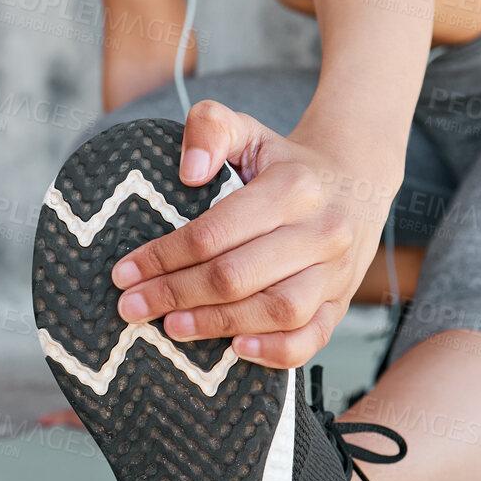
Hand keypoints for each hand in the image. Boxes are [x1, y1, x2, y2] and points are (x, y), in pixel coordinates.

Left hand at [109, 98, 398, 368]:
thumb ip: (210, 128)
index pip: (216, 232)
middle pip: (238, 276)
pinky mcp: (341, 302)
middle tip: (132, 306)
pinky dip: (275, 352)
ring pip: (276, 311)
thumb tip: (189, 172)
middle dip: (176, 294)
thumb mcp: (248, 130)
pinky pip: (313, 337)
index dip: (165, 256)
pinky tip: (236, 351)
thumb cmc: (285, 164)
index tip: (125, 272)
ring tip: (171, 327)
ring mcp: (336, 272)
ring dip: (217, 324)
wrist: (355, 182)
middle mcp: (321, 231)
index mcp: (293, 187)